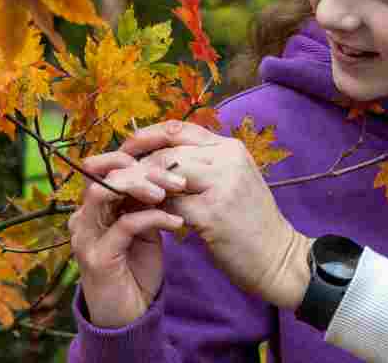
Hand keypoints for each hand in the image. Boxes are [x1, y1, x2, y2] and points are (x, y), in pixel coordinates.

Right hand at [69, 152, 188, 327]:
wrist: (129, 315)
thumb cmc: (137, 268)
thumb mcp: (144, 227)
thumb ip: (146, 201)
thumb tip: (167, 169)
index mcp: (93, 207)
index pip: (106, 164)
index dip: (137, 157)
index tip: (173, 161)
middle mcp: (83, 217)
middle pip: (104, 172)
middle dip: (143, 168)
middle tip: (177, 178)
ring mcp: (86, 236)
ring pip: (105, 192)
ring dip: (141, 186)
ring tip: (171, 192)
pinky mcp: (97, 258)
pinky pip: (123, 225)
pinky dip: (153, 218)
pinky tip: (176, 223)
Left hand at [123, 121, 312, 310]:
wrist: (278, 258)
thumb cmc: (250, 223)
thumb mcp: (231, 183)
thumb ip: (200, 167)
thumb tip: (155, 160)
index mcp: (230, 148)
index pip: (179, 129)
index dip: (146, 136)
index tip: (124, 148)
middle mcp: (227, 160)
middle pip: (167, 151)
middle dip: (133, 163)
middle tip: (109, 175)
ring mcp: (222, 185)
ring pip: (164, 174)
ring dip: (137, 185)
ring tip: (117, 195)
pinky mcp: (213, 214)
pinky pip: (169, 205)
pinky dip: (150, 210)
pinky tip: (139, 217)